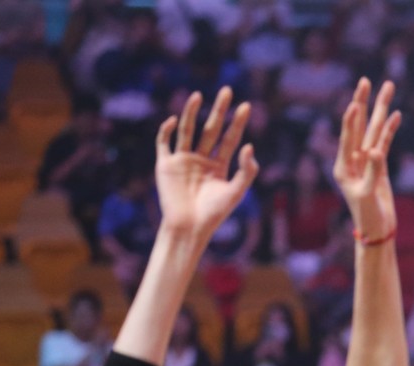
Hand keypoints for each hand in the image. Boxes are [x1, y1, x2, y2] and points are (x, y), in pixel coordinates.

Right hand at [155, 89, 257, 239]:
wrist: (190, 227)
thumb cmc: (215, 213)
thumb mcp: (236, 191)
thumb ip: (246, 170)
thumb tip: (249, 145)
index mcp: (219, 165)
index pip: (230, 138)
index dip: (238, 122)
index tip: (246, 106)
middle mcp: (202, 159)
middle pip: (211, 129)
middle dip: (219, 110)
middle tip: (226, 91)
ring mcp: (183, 160)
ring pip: (188, 130)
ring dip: (191, 113)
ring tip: (198, 95)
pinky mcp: (166, 164)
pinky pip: (164, 143)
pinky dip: (167, 130)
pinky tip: (175, 120)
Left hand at [334, 79, 402, 237]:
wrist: (377, 230)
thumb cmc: (367, 215)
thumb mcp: (366, 195)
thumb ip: (371, 171)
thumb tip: (375, 150)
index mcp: (342, 166)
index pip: (347, 137)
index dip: (351, 120)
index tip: (355, 103)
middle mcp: (352, 158)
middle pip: (359, 125)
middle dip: (364, 103)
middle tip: (366, 81)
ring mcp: (366, 160)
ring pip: (374, 130)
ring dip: (380, 110)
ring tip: (387, 87)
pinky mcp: (379, 165)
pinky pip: (385, 142)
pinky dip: (390, 129)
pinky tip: (395, 114)